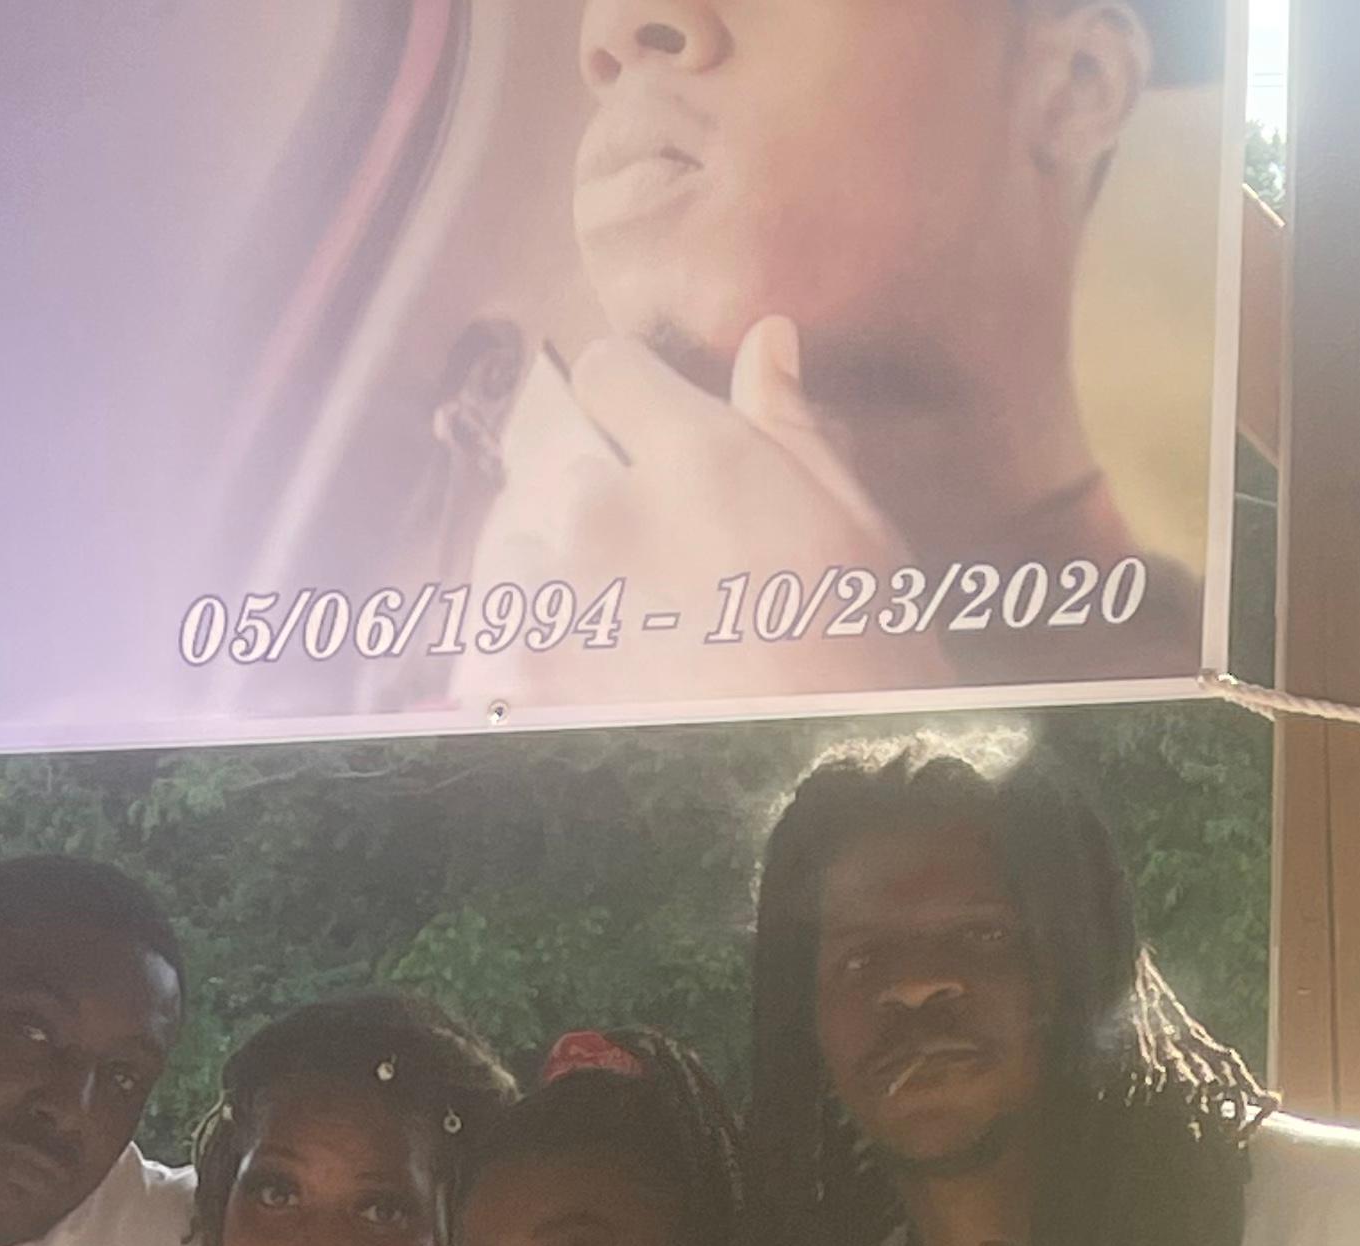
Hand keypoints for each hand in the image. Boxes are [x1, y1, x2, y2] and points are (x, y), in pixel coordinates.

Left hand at [489, 318, 903, 702]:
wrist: (807, 793)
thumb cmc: (863, 663)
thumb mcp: (855, 532)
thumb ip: (793, 430)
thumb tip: (763, 337)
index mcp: (693, 457)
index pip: (606, 371)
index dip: (627, 398)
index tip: (649, 431)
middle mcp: (606, 513)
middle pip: (573, 477)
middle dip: (612, 516)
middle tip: (676, 584)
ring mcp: (556, 604)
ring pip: (526, 559)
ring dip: (563, 589)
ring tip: (629, 650)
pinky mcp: (523, 686)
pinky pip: (496, 652)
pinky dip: (524, 669)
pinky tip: (582, 698)